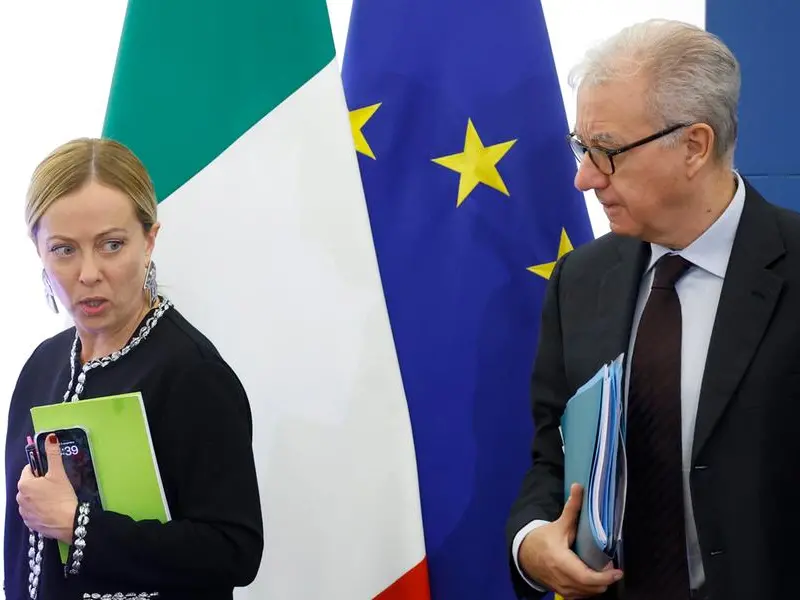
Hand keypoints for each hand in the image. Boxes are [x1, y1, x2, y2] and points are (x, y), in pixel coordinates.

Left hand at [17, 434, 77, 543]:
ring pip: (30, 499)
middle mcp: (19, 498)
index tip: (52, 475)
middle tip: (55, 487)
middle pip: (29, 485)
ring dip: (39, 497)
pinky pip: (32, 512)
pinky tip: (51, 510)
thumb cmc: (62, 496)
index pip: (29, 470)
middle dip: (40, 484)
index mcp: (24, 484)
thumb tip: (50, 436)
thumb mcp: (59, 473)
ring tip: (54, 500)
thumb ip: (53, 454)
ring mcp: (23, 512)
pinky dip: (40, 510)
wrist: (69, 522)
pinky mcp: (29, 524)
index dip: (41, 470)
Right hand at [519, 483, 622, 598]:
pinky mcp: (562, 593)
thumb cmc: (543, 539)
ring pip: (588, 594)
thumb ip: (571, 508)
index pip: (587, 577)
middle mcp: (562, 579)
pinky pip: (581, 596)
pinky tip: (592, 577)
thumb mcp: (559, 524)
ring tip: (603, 570)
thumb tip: (579, 486)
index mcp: (561, 562)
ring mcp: (562, 589)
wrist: (525, 554)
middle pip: (591, 588)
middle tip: (611, 567)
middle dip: (605, 579)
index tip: (618, 571)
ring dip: (598, 584)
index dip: (605, 577)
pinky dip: (589, 589)